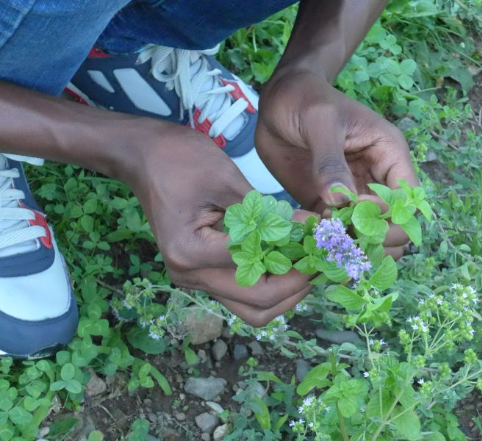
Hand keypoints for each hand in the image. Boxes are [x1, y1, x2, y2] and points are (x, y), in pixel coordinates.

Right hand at [121, 122, 313, 325]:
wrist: (144, 157)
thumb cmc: (180, 159)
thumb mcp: (228, 180)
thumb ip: (268, 213)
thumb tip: (309, 228)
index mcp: (191, 252)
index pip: (257, 271)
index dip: (297, 261)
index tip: (321, 244)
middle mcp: (189, 275)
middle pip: (256, 304)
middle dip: (296, 287)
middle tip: (321, 262)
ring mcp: (193, 278)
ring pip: (250, 308)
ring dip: (283, 293)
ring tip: (308, 265)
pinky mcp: (201, 272)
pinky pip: (240, 292)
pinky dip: (268, 284)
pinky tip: (287, 261)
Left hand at [256, 70, 418, 258]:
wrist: (278, 101)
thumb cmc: (305, 99)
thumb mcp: (320, 121)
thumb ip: (330, 161)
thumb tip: (339, 201)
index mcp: (388, 155)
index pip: (408, 201)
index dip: (391, 218)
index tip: (356, 216)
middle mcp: (375, 179)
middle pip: (394, 226)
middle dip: (371, 239)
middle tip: (338, 236)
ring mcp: (351, 195)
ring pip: (366, 235)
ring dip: (346, 244)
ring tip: (319, 235)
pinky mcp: (326, 204)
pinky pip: (334, 232)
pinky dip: (322, 239)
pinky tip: (301, 230)